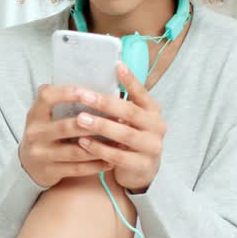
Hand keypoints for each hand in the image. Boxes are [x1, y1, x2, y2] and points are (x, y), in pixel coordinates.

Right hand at [18, 84, 114, 188]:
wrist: (28, 165)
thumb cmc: (45, 133)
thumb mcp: (44, 115)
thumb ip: (58, 101)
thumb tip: (89, 81)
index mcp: (35, 114)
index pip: (47, 97)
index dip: (67, 93)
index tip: (88, 92)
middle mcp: (35, 133)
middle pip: (66, 127)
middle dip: (94, 123)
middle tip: (117, 119)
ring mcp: (41, 154)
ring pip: (75, 151)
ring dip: (100, 147)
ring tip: (119, 142)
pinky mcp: (50, 171)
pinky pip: (77, 168)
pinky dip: (96, 165)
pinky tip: (110, 160)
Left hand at [72, 63, 166, 192]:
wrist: (142, 171)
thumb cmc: (131, 138)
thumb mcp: (131, 119)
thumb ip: (120, 103)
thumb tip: (98, 80)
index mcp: (153, 111)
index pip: (142, 93)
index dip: (130, 80)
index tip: (116, 66)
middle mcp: (157, 127)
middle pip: (130, 112)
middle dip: (104, 103)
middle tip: (82, 96)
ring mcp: (152, 147)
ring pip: (125, 134)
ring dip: (100, 126)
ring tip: (80, 119)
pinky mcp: (142, 165)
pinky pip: (118, 156)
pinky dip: (100, 149)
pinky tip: (83, 142)